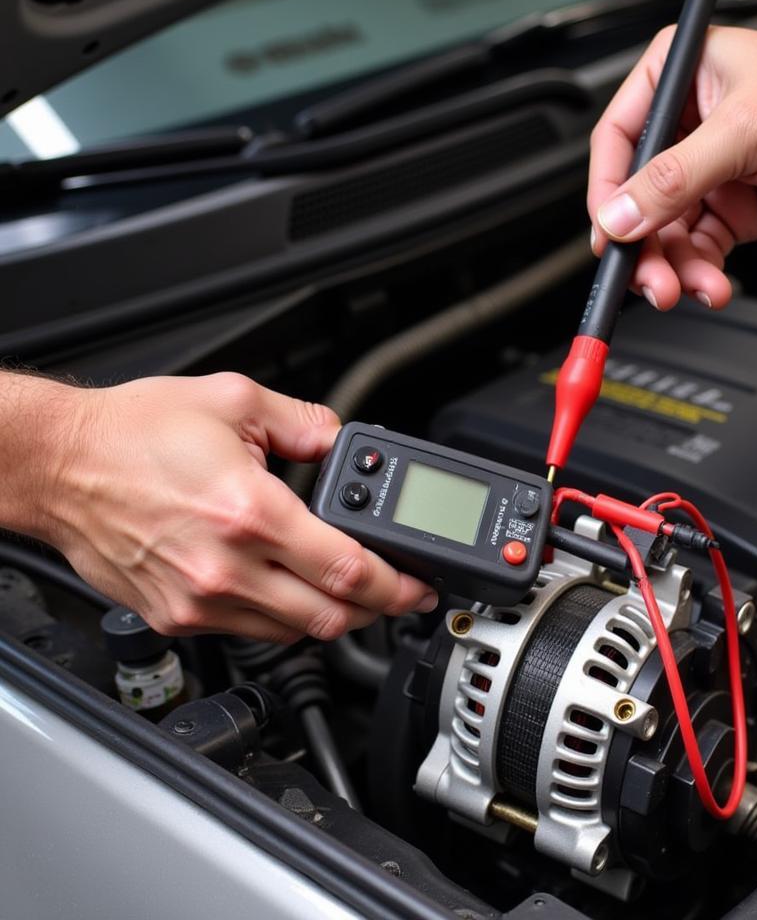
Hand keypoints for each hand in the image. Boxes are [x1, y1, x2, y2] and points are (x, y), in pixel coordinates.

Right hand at [40, 373, 436, 641]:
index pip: (349, 571)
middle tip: (396, 592)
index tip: (418, 584)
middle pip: (330, 617)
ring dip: (330, 615)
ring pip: (293, 633)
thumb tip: (339, 439)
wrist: (58, 465)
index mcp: (250, 512)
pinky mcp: (176, 618)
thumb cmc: (132, 434)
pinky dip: (283, 619)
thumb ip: (304, 421)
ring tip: (346, 588)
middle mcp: (226, 567)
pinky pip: (250, 634)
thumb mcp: (234, 400)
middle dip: (377, 609)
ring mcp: (199, 600)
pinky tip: (289, 590)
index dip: (397, 585)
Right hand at [588, 25, 756, 309]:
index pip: (617, 142)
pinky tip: (711, 285)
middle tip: (647, 278)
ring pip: (668, 234)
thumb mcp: (745, 130)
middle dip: (643, 245)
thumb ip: (674, 179)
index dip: (608, 193)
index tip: (609, 233)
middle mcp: (690, 126)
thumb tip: (620, 216)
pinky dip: (701, 273)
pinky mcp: (738, 210)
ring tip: (684, 287)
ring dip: (672, 267)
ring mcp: (714, 172)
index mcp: (680, 78)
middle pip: (639, 199)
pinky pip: (701, 251)